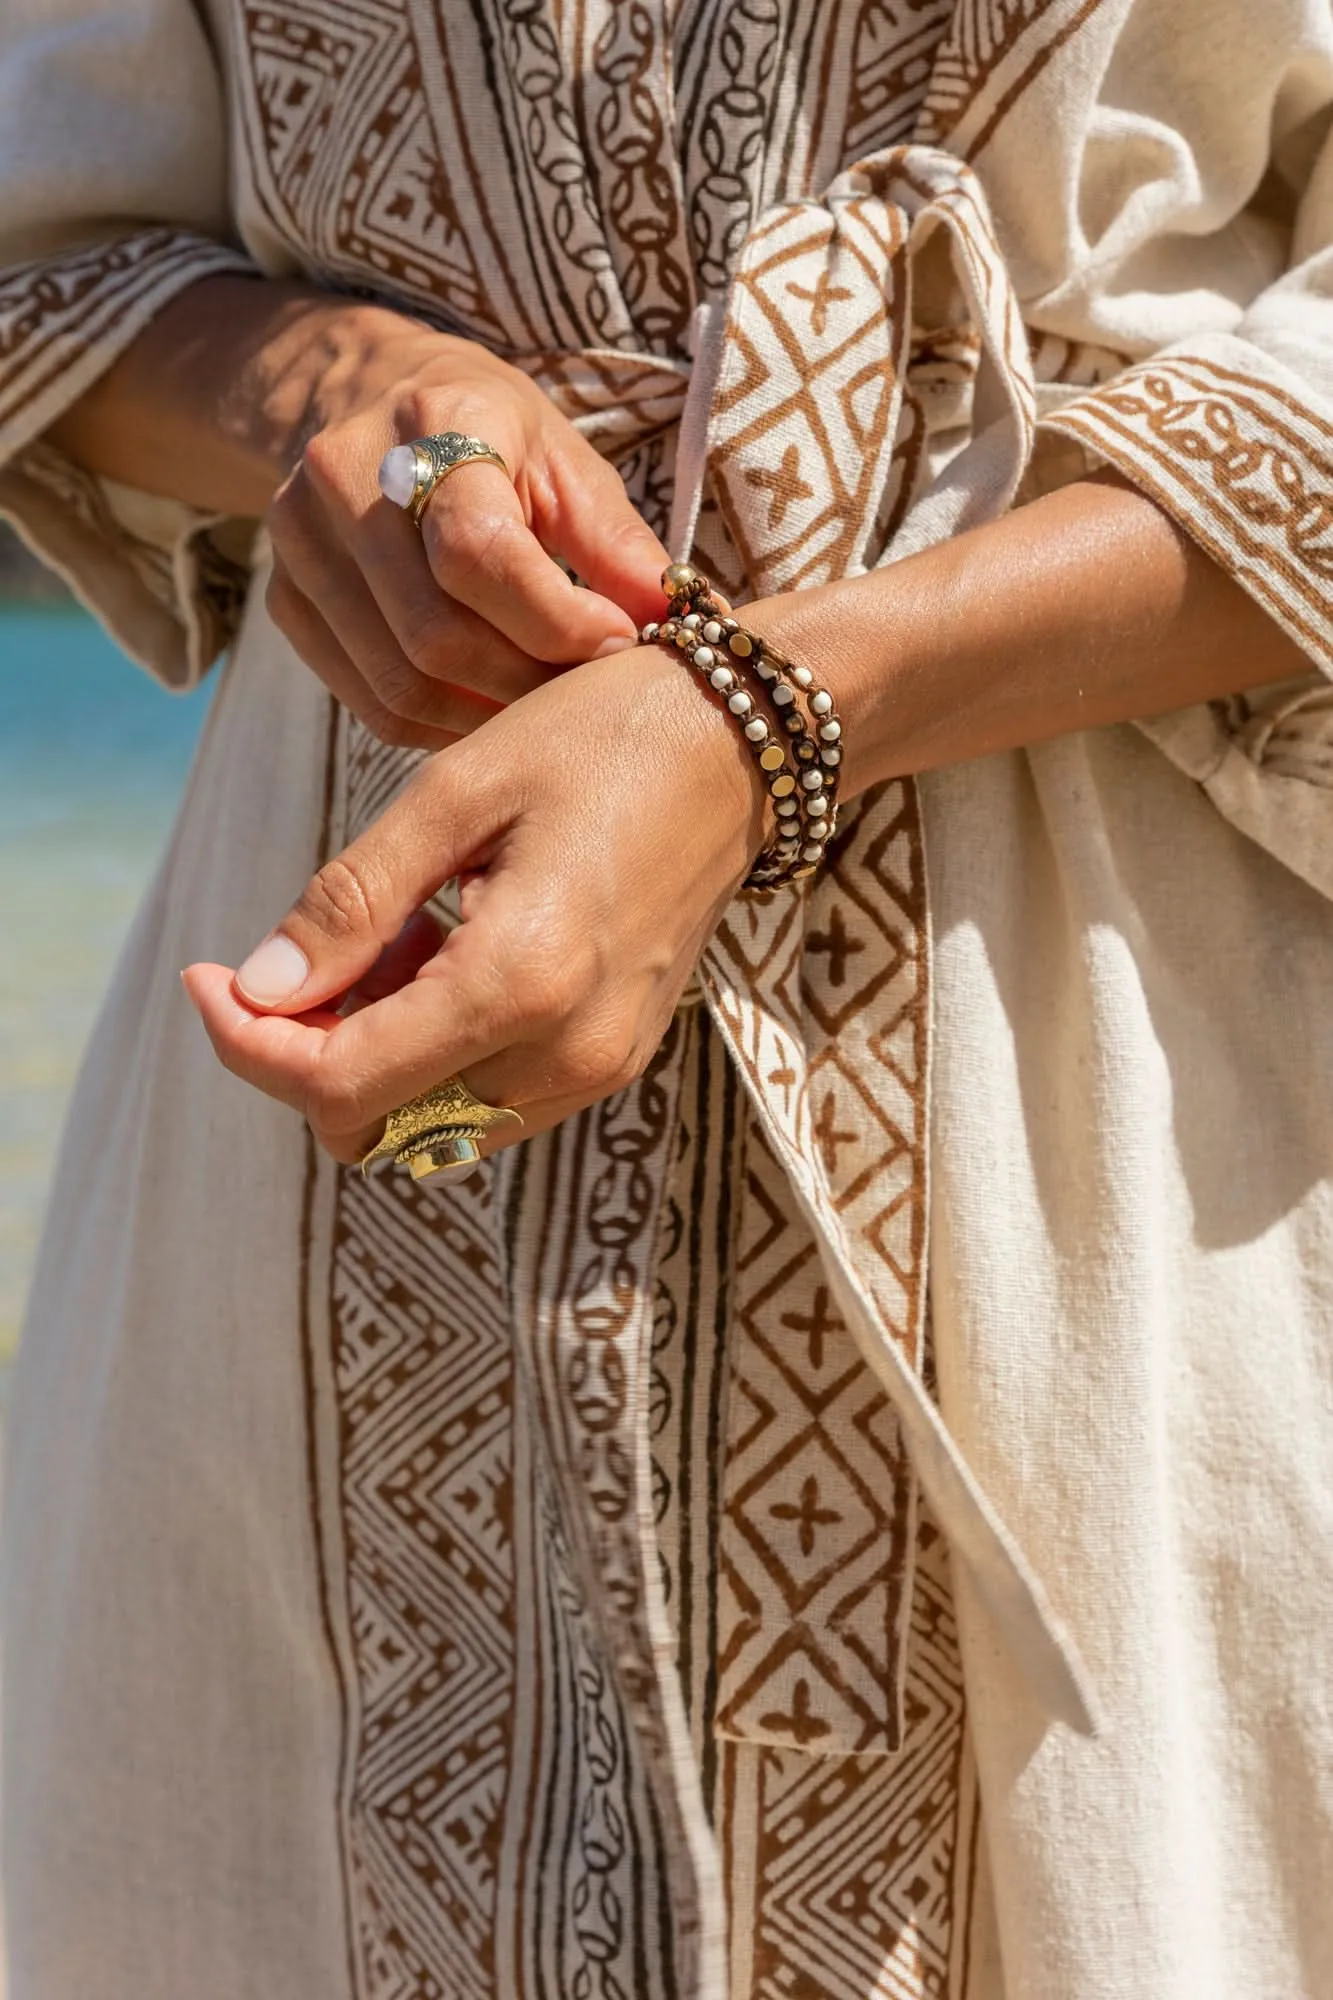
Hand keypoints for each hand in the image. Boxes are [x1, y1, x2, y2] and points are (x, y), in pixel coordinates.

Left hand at [181, 646, 766, 1161]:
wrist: (738, 746)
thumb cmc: (600, 740)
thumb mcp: (456, 791)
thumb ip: (352, 900)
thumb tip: (258, 987)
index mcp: (521, 982)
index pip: (339, 1087)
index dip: (247, 1044)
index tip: (207, 975)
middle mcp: (567, 1054)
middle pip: (373, 1129)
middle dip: (305, 1057)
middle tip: (299, 955)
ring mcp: (598, 1069)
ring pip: (426, 1129)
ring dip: (370, 1057)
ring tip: (385, 940)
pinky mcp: (612, 1062)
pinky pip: (485, 1103)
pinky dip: (431, 1055)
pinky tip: (439, 957)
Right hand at [264, 313, 667, 748]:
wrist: (369, 397)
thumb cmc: (494, 434)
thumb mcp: (566, 459)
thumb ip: (618, 543)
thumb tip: (688, 624)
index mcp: (432, 422)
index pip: (478, 554)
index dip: (557, 620)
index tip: (620, 644)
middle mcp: (344, 478)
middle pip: (435, 636)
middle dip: (528, 682)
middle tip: (591, 696)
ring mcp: (298, 546)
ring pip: (400, 684)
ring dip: (489, 717)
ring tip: (549, 709)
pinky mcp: (286, 604)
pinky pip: (372, 704)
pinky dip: (444, 727)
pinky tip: (493, 714)